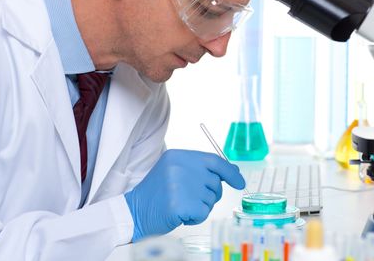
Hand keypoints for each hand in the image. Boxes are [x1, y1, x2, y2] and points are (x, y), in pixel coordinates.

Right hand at [124, 149, 244, 241]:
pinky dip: (196, 218)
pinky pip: (204, 212)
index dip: (230, 172)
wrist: (134, 212)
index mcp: (179, 155)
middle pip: (215, 182)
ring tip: (182, 205)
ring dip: (201, 206)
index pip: (214, 160)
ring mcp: (180, 185)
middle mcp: (180, 167)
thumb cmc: (158, 193)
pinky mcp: (180, 204)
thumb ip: (202, 169)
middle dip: (210, 195)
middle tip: (191, 199)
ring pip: (211, 199)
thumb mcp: (177, 172)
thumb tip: (234, 171)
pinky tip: (181, 215)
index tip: (240, 181)